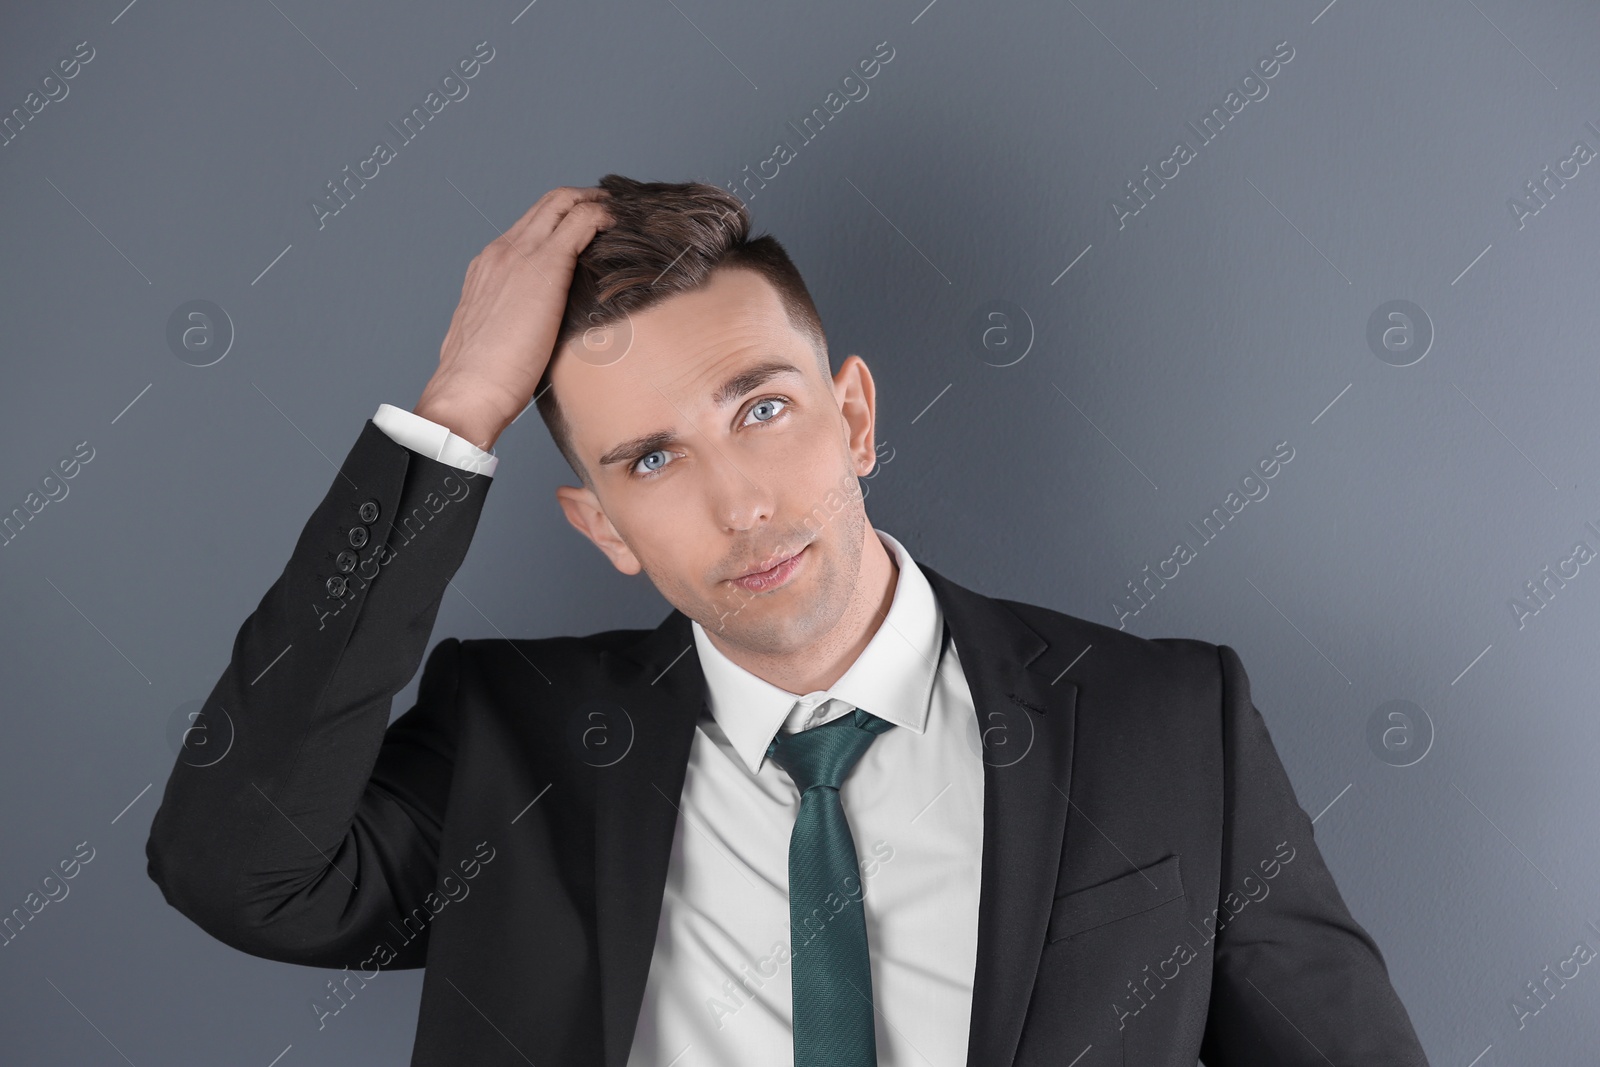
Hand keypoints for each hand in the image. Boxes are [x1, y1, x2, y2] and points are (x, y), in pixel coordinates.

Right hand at [415, 186, 614, 450]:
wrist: (468, 389)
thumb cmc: (482, 378)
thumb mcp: (496, 337)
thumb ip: (512, 322)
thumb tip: (533, 335)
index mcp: (488, 268)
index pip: (528, 226)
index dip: (560, 216)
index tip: (585, 222)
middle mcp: (501, 252)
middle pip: (546, 205)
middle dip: (581, 198)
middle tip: (610, 205)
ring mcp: (521, 255)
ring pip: (561, 204)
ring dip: (593, 201)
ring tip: (617, 211)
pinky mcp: (545, 267)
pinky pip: (579, 223)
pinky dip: (600, 216)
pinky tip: (616, 223)